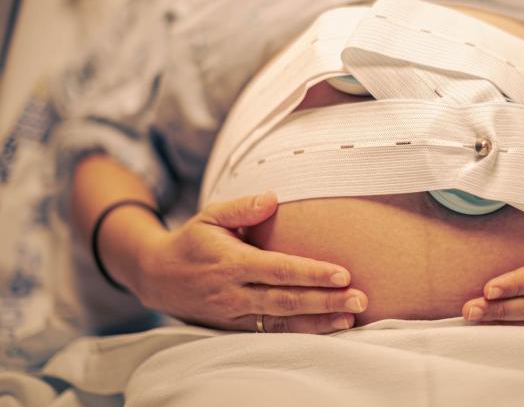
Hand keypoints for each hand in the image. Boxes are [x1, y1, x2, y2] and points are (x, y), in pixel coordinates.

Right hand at [132, 192, 367, 332]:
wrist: (156, 277)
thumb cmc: (192, 241)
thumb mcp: (210, 215)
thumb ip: (242, 208)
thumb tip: (273, 197)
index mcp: (230, 263)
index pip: (278, 270)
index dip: (311, 273)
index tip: (343, 274)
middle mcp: (234, 293)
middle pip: (287, 300)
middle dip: (326, 301)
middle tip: (360, 300)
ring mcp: (234, 314)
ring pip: (282, 322)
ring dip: (319, 321)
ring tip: (351, 318)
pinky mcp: (235, 327)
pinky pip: (272, 333)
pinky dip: (302, 332)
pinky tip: (329, 328)